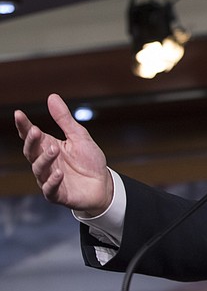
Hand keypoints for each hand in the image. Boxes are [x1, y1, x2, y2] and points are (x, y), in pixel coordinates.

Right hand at [15, 93, 112, 215]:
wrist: (103, 184)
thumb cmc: (89, 160)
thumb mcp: (79, 135)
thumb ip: (64, 119)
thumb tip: (52, 96)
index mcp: (48, 146)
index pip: (31, 136)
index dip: (24, 126)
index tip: (19, 114)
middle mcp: (45, 162)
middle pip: (31, 152)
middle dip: (32, 142)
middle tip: (36, 131)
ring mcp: (49, 179)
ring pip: (39, 169)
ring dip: (45, 159)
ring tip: (54, 150)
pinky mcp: (58, 194)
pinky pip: (50, 189)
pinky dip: (52, 181)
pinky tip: (58, 173)